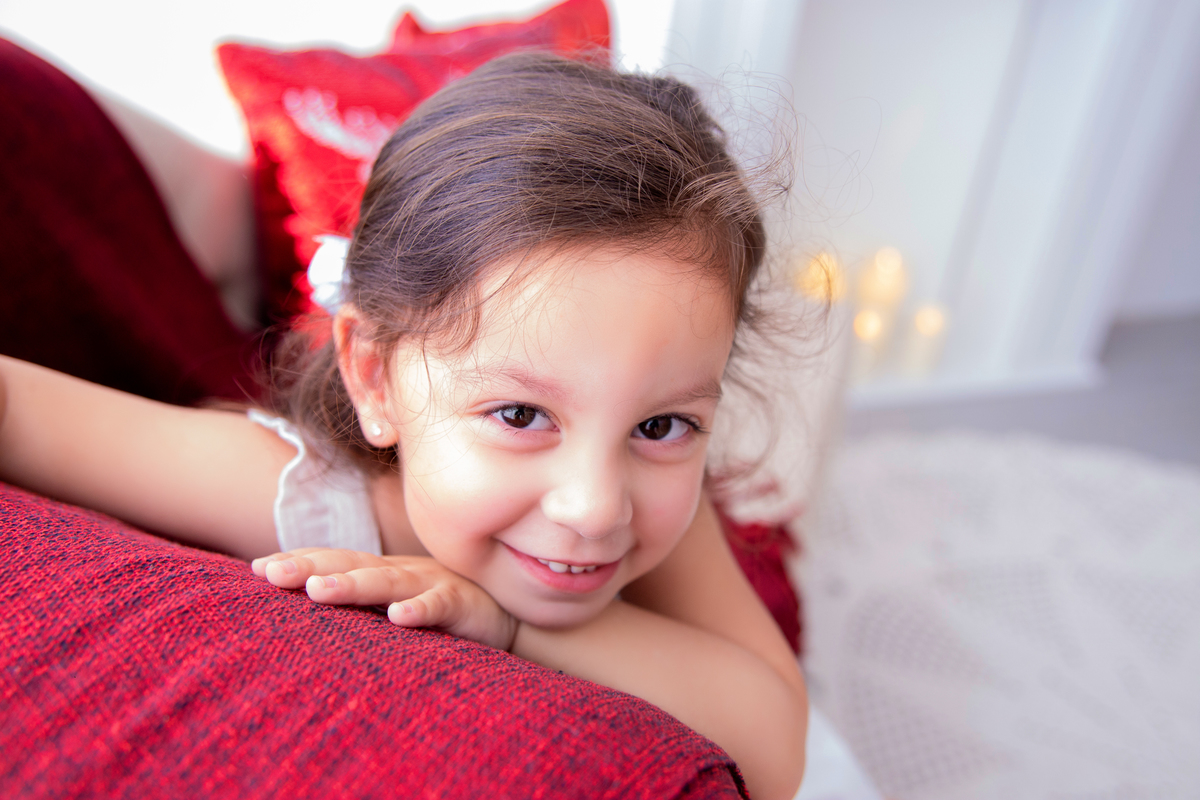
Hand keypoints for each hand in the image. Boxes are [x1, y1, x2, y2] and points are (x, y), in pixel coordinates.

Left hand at [251, 548, 517, 650]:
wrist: (511, 618)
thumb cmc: (446, 611)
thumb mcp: (398, 604)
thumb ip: (365, 604)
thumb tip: (311, 607)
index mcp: (382, 572)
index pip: (334, 560)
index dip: (298, 561)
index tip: (257, 570)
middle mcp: (402, 572)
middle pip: (350, 563)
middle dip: (308, 566)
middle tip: (270, 573)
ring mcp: (432, 584)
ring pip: (387, 582)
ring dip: (352, 585)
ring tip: (317, 591)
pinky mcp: (463, 604)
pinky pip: (439, 605)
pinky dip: (418, 609)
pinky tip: (399, 617)